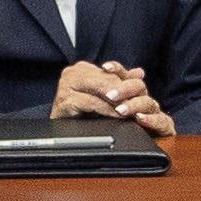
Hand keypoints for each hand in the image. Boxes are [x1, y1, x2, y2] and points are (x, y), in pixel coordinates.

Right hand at [51, 60, 167, 129]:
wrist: (59, 131)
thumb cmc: (82, 112)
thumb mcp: (103, 94)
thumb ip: (119, 82)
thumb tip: (139, 72)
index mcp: (82, 69)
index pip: (110, 71)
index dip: (127, 80)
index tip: (142, 89)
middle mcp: (72, 74)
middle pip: (105, 79)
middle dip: (124, 91)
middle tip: (139, 100)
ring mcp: (65, 86)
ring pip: (99, 89)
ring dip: (117, 101)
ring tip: (131, 109)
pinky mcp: (63, 101)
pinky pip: (91, 103)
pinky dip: (106, 109)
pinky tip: (116, 115)